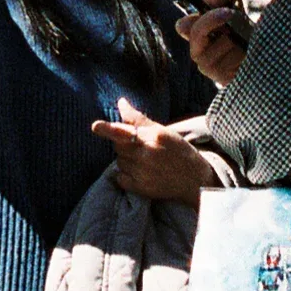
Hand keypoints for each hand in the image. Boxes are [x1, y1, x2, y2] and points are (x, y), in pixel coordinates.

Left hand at [94, 103, 212, 199]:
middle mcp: (147, 155)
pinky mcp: (140, 189)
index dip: (108, 129)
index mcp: (154, 137)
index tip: (95, 126)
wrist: (195, 181)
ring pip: (119, 160)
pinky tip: (140, 172)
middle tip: (141, 146)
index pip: (126, 130)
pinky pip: (120, 177)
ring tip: (144, 160)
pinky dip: (125, 173)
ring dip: (126, 158)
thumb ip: (138, 119)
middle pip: (119, 145)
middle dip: (125, 143)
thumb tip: (121, 102)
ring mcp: (143, 173)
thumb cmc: (179, 151)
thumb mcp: (163, 131)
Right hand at [178, 0, 247, 85]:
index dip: (193, 9)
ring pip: (221, 42)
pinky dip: (242, 50)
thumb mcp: (237, 15)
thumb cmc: (242, 38)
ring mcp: (206, 66)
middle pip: (196, 30)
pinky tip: (247, 52)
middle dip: (213, 18)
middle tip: (230, 12)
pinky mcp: (219, 77)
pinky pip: (232, 56)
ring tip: (246, 38)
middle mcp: (197, 50)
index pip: (184, 24)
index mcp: (196, 34)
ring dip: (237, 36)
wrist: (260, 67)